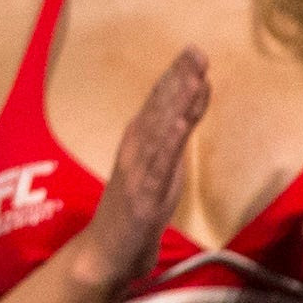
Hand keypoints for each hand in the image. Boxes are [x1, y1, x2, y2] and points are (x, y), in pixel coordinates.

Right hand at [73, 48, 208, 292]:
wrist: (107, 251)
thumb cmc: (135, 210)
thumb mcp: (162, 171)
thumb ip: (173, 140)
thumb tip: (189, 108)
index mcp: (138, 143)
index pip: (158, 103)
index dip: (176, 76)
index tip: (192, 52)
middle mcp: (135, 150)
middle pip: (159, 108)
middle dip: (178, 79)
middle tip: (195, 51)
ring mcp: (137, 170)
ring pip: (159, 129)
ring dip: (176, 102)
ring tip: (193, 77)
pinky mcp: (141, 193)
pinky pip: (157, 163)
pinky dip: (169, 140)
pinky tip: (180, 121)